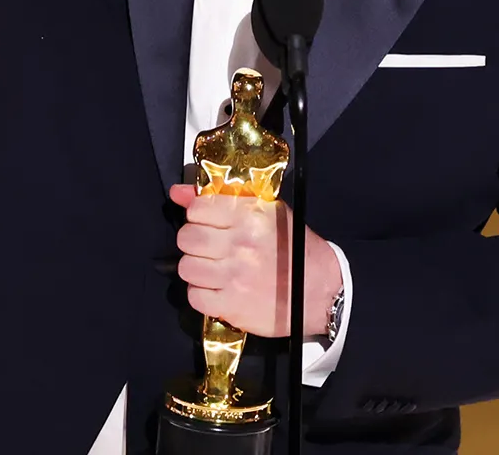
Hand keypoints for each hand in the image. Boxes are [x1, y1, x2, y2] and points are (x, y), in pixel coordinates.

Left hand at [168, 182, 342, 339]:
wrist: (320, 290)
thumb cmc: (294, 249)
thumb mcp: (267, 212)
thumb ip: (221, 199)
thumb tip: (178, 192)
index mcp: (250, 216)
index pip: (198, 208)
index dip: (198, 215)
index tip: (208, 222)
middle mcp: (240, 244)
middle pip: (187, 238)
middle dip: (194, 242)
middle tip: (209, 247)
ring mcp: (235, 277)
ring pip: (186, 267)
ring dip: (197, 268)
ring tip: (214, 269)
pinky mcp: (232, 306)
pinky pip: (194, 297)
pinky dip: (202, 294)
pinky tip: (218, 289)